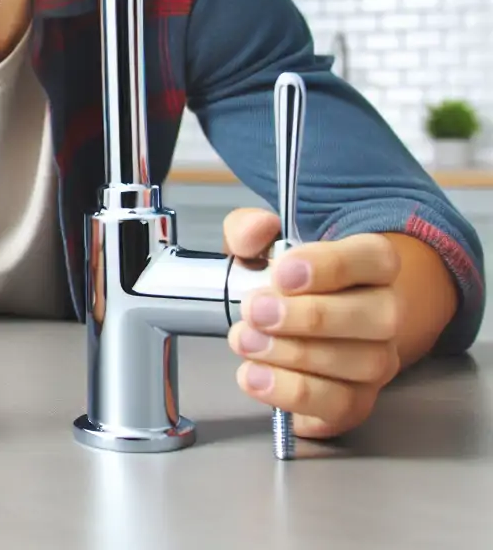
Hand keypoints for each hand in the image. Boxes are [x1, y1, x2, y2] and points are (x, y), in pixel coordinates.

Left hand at [224, 207, 402, 438]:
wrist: (285, 326)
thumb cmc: (278, 282)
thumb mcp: (254, 245)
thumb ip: (249, 229)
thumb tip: (258, 227)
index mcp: (370, 264)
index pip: (373, 258)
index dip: (330, 266)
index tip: (281, 272)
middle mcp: (385, 312)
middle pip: (374, 316)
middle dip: (310, 316)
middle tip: (255, 311)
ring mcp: (377, 360)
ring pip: (359, 363)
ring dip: (295, 355)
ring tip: (246, 340)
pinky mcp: (357, 401)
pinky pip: (340, 405)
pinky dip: (293, 394)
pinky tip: (255, 376)